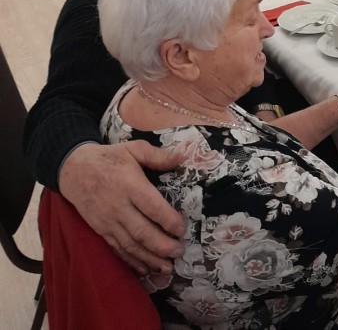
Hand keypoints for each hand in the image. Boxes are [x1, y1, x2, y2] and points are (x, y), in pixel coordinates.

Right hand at [59, 141, 185, 274]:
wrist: (74, 170)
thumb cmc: (109, 158)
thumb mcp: (133, 149)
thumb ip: (157, 155)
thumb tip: (182, 157)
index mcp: (129, 184)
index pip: (151, 207)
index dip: (168, 220)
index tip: (182, 229)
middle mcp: (118, 206)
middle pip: (142, 231)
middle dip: (162, 245)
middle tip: (179, 252)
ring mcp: (108, 221)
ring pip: (130, 245)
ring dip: (150, 258)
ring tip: (167, 267)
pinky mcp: (100, 230)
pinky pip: (117, 249)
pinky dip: (131, 261)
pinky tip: (145, 270)